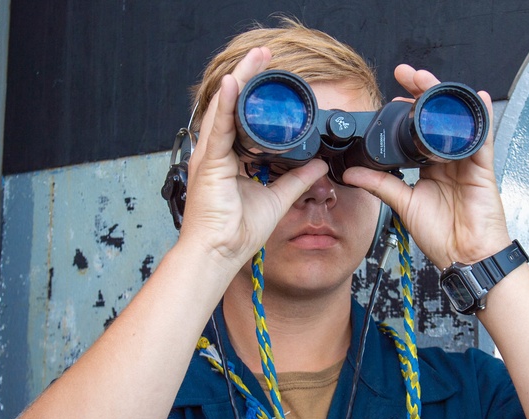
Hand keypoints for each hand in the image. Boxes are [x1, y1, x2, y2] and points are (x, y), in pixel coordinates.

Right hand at [181, 47, 328, 268]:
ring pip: (224, 108)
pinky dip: (227, 104)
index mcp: (228, 160)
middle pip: (232, 106)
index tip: (272, 77)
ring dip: (240, 80)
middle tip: (266, 55)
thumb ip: (297, 179)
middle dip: (248, 78)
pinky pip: (219, 127)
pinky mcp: (209, 164)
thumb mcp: (277, 199)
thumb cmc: (236, 233)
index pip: (241, 118)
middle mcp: (216, 153)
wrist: (219, 254)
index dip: (255, 96)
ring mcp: (209, 156)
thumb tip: (319, 164)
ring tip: (256, 58)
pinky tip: (236, 82)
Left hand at [342, 64, 510, 267]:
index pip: (416, 131)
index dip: (405, 111)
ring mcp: (465, 161)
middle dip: (422, 92)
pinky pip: (482, 137)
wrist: (464, 255)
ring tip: (427, 80)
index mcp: (429, 167)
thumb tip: (352, 173)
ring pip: (454, 121)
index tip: (390, 97)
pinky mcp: (482, 167)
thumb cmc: (441, 235)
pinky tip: (474, 97)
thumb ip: (380, 185)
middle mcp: (447, 159)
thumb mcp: (403, 204)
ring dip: (442, 97)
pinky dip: (479, 117)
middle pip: (435, 118)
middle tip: (406, 74)